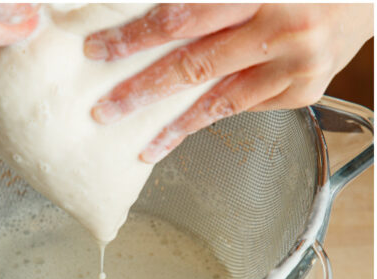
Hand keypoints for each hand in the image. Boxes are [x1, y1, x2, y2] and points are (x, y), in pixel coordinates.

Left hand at [84, 4, 373, 162]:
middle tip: (103, 110)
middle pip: (194, 65)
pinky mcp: (305, 89)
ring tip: (135, 142)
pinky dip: (207, 118)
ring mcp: (297, 64)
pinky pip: (244, 107)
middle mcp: (282, 29)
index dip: (135, 37)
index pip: (182, 19)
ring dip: (172, 124)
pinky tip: (175, 132)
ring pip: (219, 100)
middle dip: (141, 91)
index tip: (97, 50)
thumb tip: (149, 11)